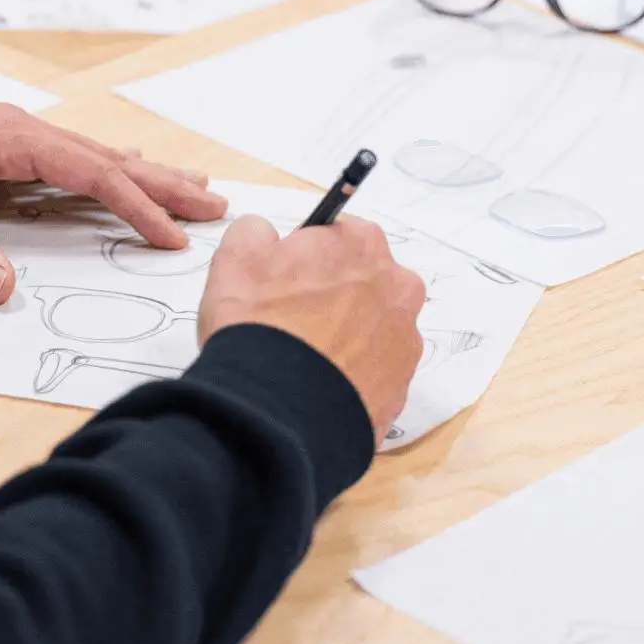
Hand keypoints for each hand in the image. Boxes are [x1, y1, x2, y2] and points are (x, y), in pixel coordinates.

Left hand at [0, 94, 226, 304]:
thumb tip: (7, 293)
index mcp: (12, 138)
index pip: (94, 176)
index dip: (139, 208)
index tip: (173, 237)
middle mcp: (20, 127)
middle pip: (109, 158)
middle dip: (164, 184)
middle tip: (216, 202)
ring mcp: (11, 130)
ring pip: (93, 153)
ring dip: (142, 172)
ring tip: (190, 184)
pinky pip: (69, 154)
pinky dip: (106, 166)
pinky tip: (122, 168)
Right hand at [198, 215, 426, 443]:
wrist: (277, 412)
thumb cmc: (258, 324)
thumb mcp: (237, 255)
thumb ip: (256, 231)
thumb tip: (267, 238)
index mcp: (363, 244)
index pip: (335, 237)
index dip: (305, 259)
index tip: (283, 282)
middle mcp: (397, 287)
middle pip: (363, 282)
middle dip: (334, 296)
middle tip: (292, 322)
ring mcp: (405, 341)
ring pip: (372, 329)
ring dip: (347, 337)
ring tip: (305, 360)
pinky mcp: (401, 388)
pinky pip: (374, 372)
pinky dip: (352, 376)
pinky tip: (320, 385)